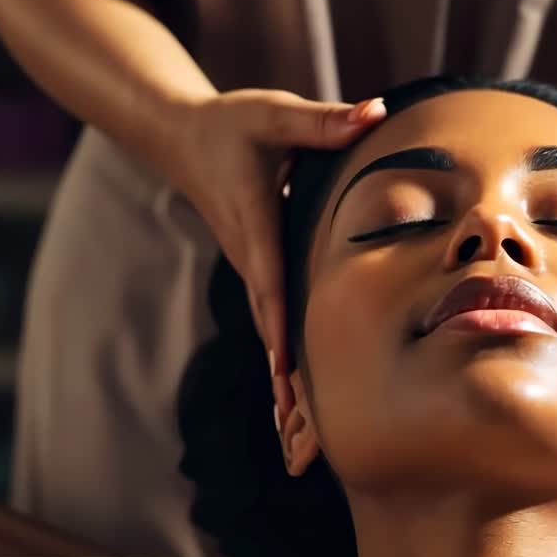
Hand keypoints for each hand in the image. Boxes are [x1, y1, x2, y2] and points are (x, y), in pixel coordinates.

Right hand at [165, 90, 385, 429]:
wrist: (181, 135)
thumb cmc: (231, 124)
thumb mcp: (275, 116)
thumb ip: (324, 121)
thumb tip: (374, 114)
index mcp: (256, 227)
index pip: (272, 285)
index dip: (282, 329)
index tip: (290, 376)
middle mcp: (251, 258)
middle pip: (272, 328)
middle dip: (285, 381)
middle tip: (299, 437)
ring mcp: (254, 269)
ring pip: (273, 334)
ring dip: (285, 385)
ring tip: (299, 442)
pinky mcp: (260, 271)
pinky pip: (277, 324)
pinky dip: (285, 364)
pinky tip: (296, 405)